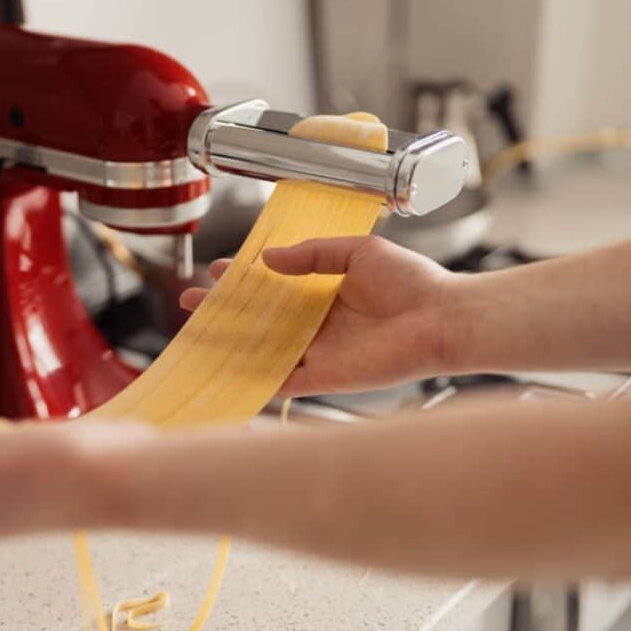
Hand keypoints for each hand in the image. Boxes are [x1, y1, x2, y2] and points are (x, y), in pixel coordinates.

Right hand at [180, 236, 456, 395]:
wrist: (442, 318)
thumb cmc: (412, 281)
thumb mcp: (357, 251)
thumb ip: (311, 254)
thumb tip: (267, 258)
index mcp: (325, 291)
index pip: (272, 285)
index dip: (242, 278)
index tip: (217, 269)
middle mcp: (317, 323)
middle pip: (258, 319)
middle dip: (222, 310)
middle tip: (189, 300)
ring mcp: (319, 351)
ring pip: (262, 348)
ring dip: (227, 342)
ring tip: (194, 331)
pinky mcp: (325, 377)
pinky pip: (282, 380)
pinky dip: (254, 378)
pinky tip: (225, 370)